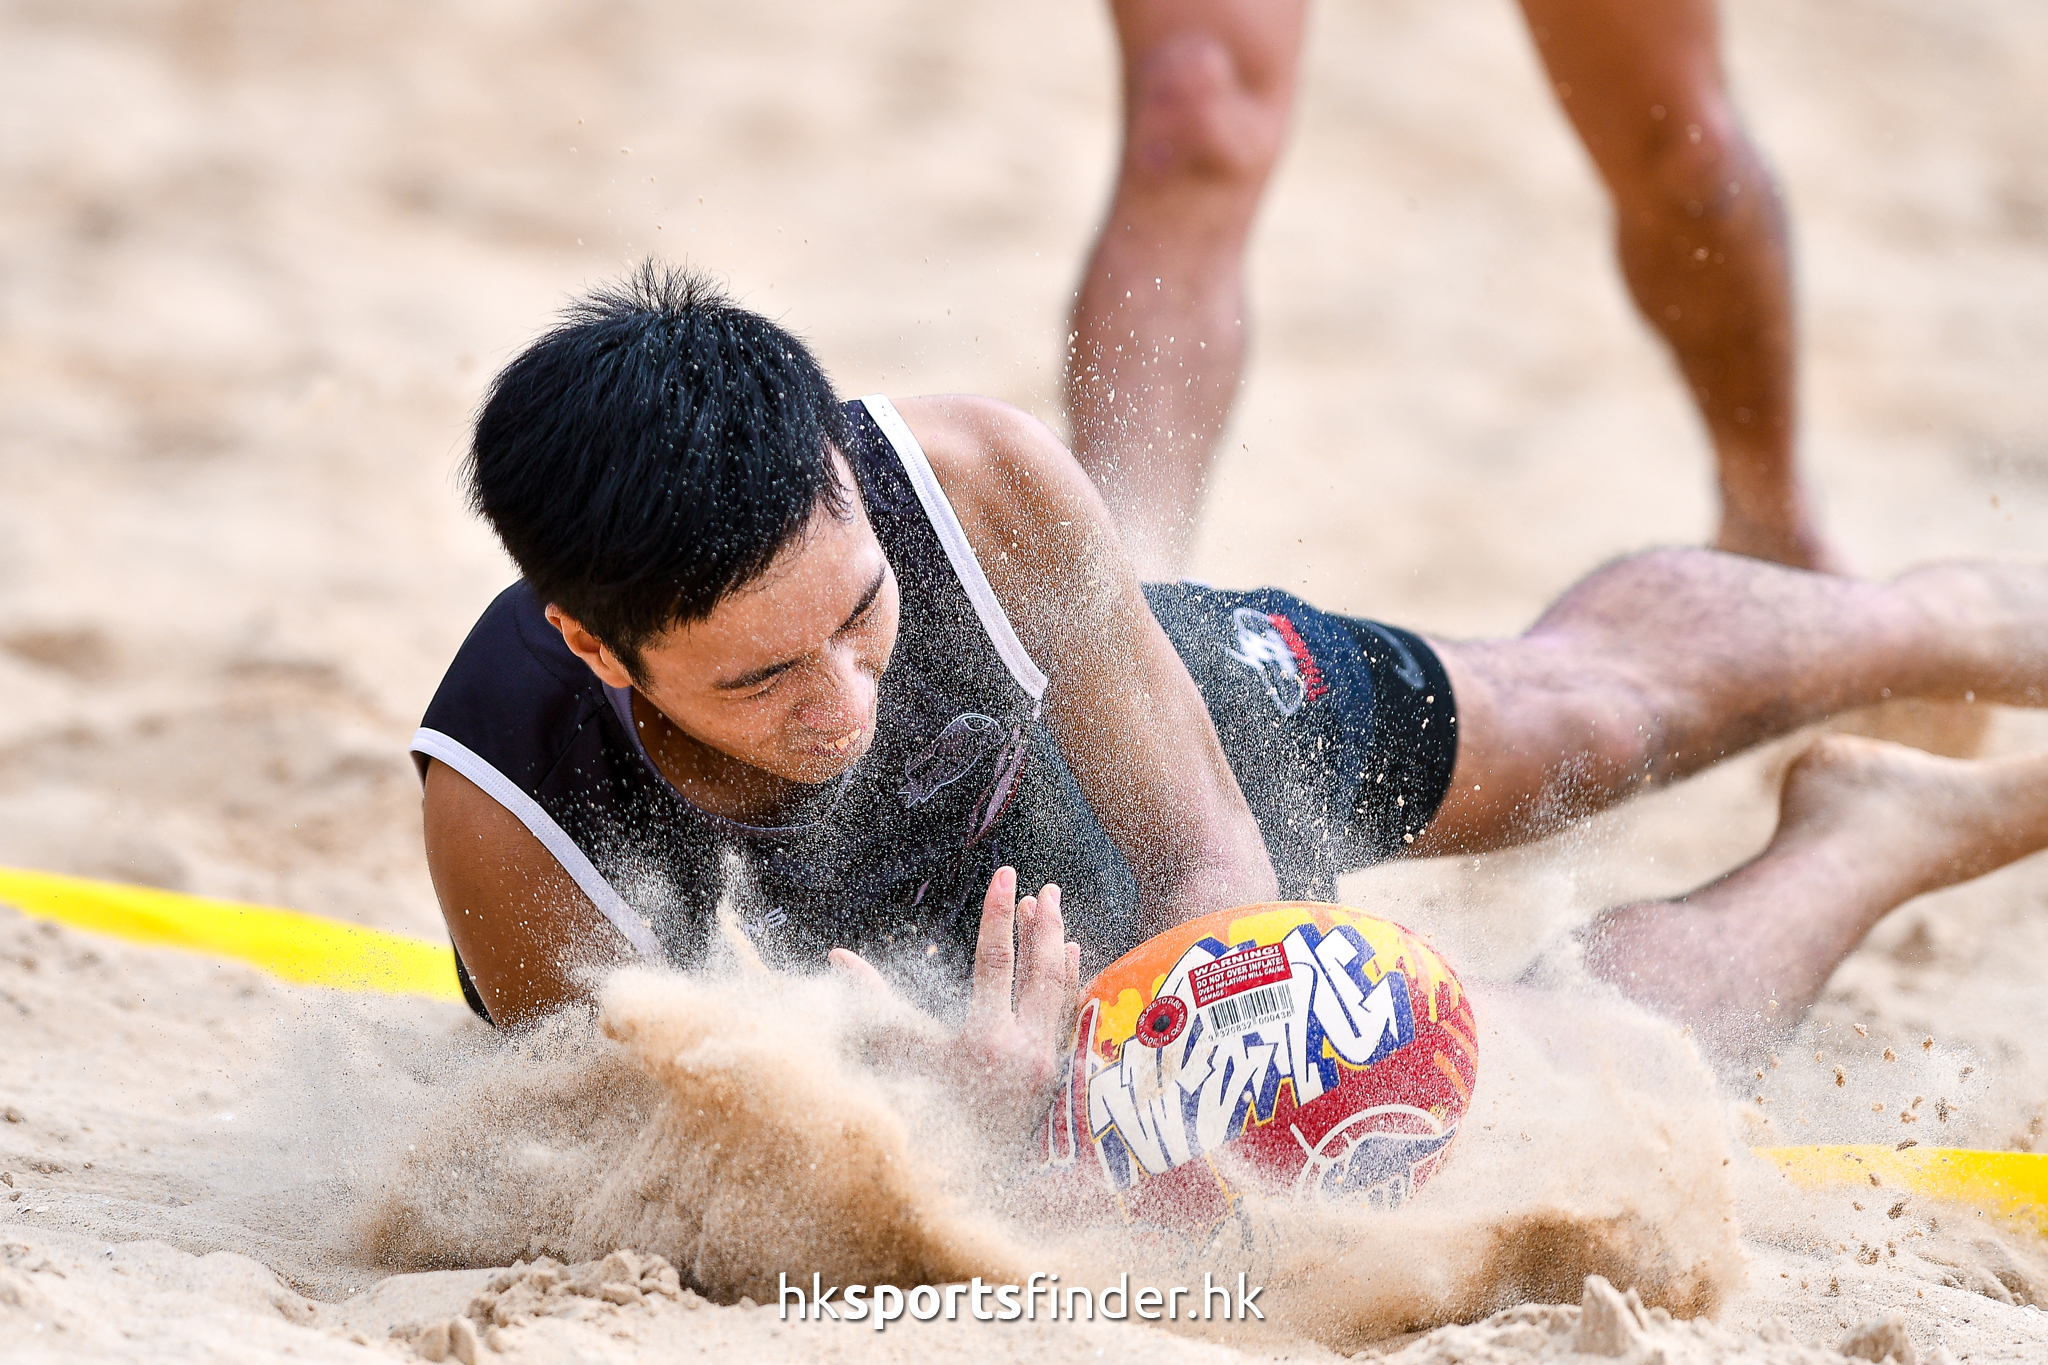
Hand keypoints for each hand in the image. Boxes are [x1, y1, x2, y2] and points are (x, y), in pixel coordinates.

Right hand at [830, 866, 1080, 1142]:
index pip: (996, 961)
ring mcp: (1046, 1065)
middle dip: (1041, 923)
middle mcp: (1025, 1051)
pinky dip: (1069, 981)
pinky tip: (1072, 955)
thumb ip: (875, 1005)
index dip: (997, 914)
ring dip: (1055, 946)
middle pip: (1040, 971)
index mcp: (985, 1042)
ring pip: (1059, 991)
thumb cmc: (920, 1117)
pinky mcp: (1056, 1076)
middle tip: (1042, 887)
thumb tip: (838, 958)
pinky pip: (1067, 1016)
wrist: (963, 1182)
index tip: (1004, 873)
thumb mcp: (898, 1059)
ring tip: (1051, 909)